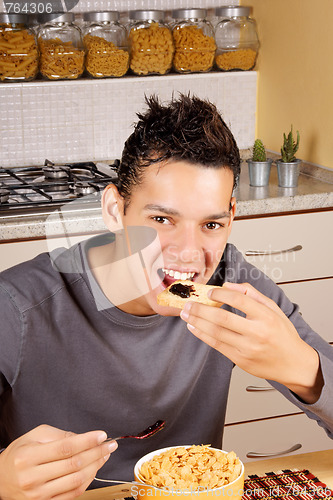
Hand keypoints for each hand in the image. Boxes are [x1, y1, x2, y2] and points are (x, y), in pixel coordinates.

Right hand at [0, 424, 117, 499]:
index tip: (102, 435)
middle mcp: (32, 478)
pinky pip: (73, 493)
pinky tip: (94, 469)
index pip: (65, 447)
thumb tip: (83, 438)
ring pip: (76, 480)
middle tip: (109, 444)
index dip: (87, 441)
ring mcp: (39, 495)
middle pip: (74, 464)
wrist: (2, 479)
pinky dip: (88, 481)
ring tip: (104, 455)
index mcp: (28, 457)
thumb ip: (59, 435)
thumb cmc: (19, 455)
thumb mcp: (34, 436)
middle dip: (97, 452)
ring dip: (96, 466)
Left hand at [180, 281, 322, 402]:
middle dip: (200, 309)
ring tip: (186, 313)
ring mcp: (247, 348)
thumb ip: (251, 293)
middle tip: (188, 303)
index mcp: (266, 316)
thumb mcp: (273, 308)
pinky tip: (194, 327)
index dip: (220, 295)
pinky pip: (216, 345)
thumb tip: (227, 286)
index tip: (210, 292)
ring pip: (216, 332)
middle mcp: (257, 332)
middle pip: (222, 318)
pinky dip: (202, 335)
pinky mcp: (240, 360)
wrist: (293, 363)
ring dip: (196, 321)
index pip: (238, 300)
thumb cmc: (282, 334)